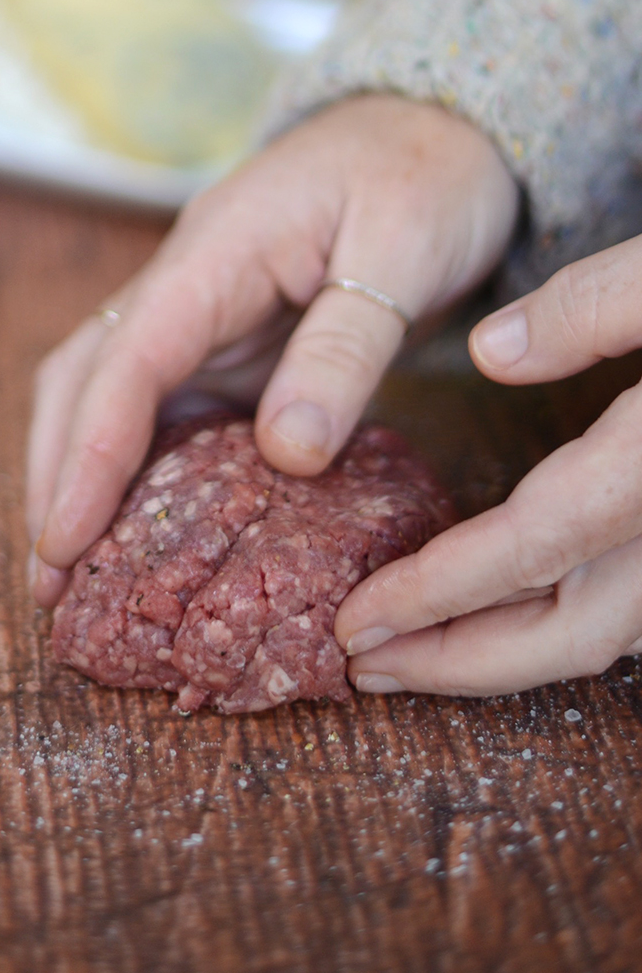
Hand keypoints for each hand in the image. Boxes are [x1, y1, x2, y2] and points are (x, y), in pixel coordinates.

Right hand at [27, 94, 518, 604]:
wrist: (439, 122)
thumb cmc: (425, 174)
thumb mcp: (403, 251)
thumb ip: (345, 349)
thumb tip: (287, 455)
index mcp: (215, 250)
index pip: (128, 360)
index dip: (90, 454)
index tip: (64, 538)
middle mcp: (187, 281)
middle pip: (85, 377)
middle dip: (55, 475)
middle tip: (48, 582)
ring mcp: (202, 310)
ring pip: (109, 391)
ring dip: (82, 472)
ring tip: (74, 571)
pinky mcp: (230, 337)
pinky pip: (166, 404)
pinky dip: (141, 464)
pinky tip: (147, 528)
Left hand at [341, 234, 641, 695]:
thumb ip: (592, 306)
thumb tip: (489, 352)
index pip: (535, 548)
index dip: (440, 592)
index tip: (359, 618)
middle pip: (572, 633)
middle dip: (459, 661)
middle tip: (362, 666)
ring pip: (609, 637)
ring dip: (505, 655)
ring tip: (412, 652)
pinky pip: (635, 611)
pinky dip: (562, 626)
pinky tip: (508, 609)